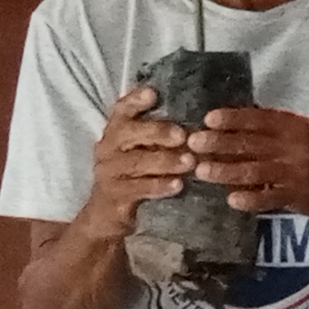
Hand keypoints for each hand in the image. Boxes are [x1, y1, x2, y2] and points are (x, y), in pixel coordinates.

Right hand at [77, 83, 193, 231]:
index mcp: (117, 131)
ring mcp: (108, 171)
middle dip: (157, 132)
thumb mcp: (145, 150)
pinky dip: (158, 186)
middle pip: (129, 133)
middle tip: (183, 135)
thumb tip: (200, 119)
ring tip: (190, 162)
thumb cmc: (136, 175)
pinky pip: (136, 189)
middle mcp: (108, 147)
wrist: (108, 215)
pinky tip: (178, 185)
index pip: (122, 110)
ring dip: (164, 161)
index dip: (135, 101)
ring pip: (136, 162)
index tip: (153, 93)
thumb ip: (162, 134)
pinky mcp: (114, 196)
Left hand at [188, 101, 308, 218]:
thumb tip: (231, 123)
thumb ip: (272, 130)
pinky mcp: (298, 196)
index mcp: (295, 128)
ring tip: (201, 171)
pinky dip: (250, 199)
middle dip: (219, 143)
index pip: (259, 120)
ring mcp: (297, 172)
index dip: (233, 119)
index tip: (208, 119)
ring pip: (254, 171)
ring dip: (225, 171)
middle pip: (251, 144)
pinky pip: (269, 198)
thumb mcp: (301, 135)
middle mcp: (295, 147)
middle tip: (193, 144)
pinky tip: (232, 200)